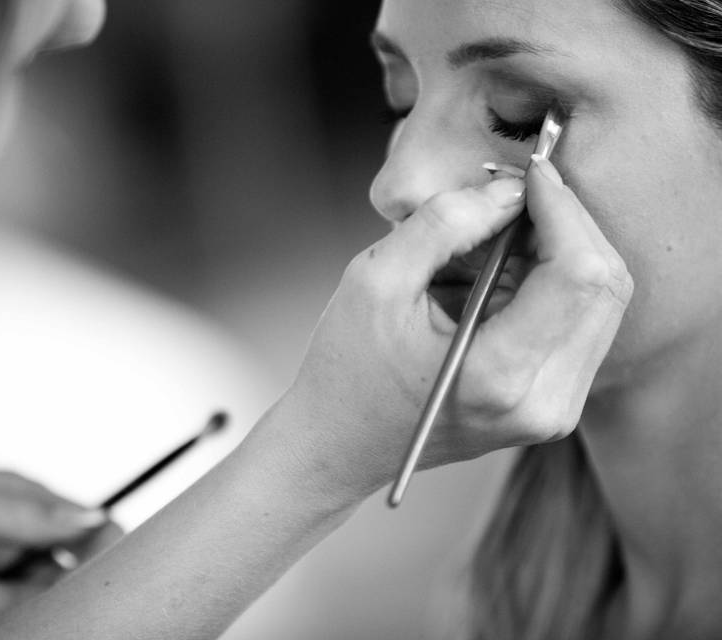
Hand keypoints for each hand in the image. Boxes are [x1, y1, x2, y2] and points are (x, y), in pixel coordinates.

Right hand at [274, 156, 632, 504]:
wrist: (339, 445)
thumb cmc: (346, 370)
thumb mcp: (375, 280)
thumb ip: (444, 224)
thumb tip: (508, 191)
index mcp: (498, 375)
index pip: (578, 273)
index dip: (563, 208)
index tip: (529, 173)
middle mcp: (543, 403)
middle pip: (605, 285)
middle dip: (568, 224)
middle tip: (515, 197)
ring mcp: (554, 412)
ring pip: (600, 302)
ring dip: (560, 252)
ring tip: (495, 243)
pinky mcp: (553, 407)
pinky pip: (582, 325)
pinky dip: (552, 283)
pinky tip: (502, 276)